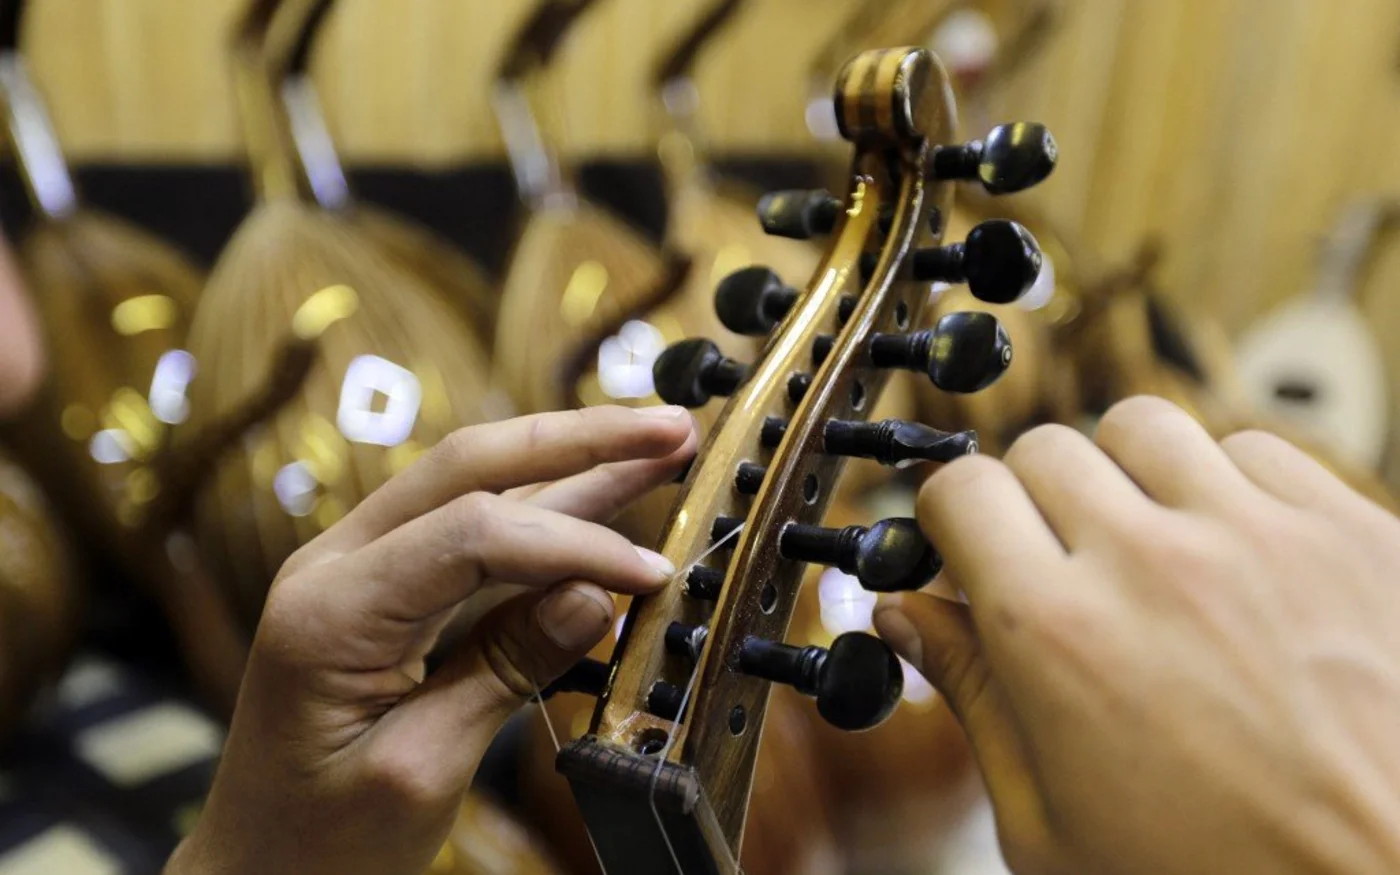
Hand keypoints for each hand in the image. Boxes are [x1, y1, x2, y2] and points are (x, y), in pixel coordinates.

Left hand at [166, 405, 696, 874]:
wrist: (256, 873)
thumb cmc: (319, 843)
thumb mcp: (419, 769)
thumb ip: (505, 671)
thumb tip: (596, 596)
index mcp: (330, 612)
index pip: (471, 534)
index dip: (573, 543)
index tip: (650, 573)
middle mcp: (336, 567)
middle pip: (469, 467)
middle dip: (577, 441)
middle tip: (670, 430)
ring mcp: (357, 572)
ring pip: (475, 487)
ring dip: (569, 463)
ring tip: (657, 443)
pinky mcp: (383, 593)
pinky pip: (470, 534)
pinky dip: (544, 514)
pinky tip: (602, 496)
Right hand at [876, 396, 1399, 874]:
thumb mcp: (1052, 827)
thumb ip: (973, 701)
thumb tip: (911, 619)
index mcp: (1058, 638)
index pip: (960, 490)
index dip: (949, 515)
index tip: (964, 541)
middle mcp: (1152, 564)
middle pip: (1043, 447)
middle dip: (1030, 500)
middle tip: (1054, 562)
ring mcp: (1259, 537)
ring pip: (1144, 426)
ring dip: (1125, 477)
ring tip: (1146, 547)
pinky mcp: (1351, 532)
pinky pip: (1257, 450)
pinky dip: (1228, 488)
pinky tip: (1234, 557)